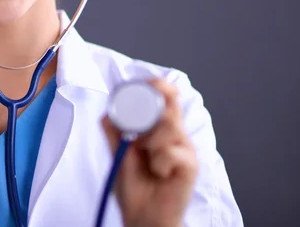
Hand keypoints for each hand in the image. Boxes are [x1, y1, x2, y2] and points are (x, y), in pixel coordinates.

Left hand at [102, 79, 198, 226]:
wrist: (143, 215)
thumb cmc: (134, 187)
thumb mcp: (119, 153)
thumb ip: (115, 131)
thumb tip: (108, 110)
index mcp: (160, 128)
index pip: (166, 97)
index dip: (159, 87)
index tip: (150, 85)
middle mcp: (175, 135)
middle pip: (169, 107)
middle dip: (148, 116)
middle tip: (137, 138)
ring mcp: (184, 149)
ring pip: (169, 126)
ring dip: (150, 142)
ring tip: (147, 158)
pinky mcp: (190, 166)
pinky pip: (171, 152)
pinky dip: (159, 163)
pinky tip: (159, 173)